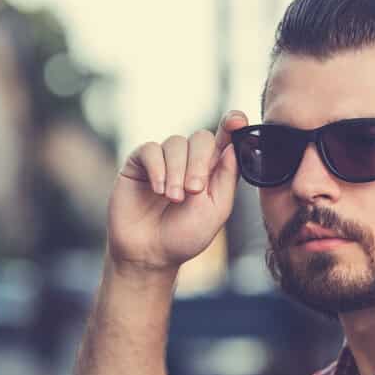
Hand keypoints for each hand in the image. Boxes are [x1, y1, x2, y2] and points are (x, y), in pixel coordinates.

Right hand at [107, 110, 248, 273]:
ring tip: (173, 198)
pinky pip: (150, 150)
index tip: (236, 121)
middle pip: (200, 138)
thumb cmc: (184, 236)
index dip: (232, 124)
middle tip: (193, 190)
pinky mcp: (138, 164)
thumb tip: (232, 146)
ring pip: (175, 143)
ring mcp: (163, 161)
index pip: (224, 138)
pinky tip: (158, 189)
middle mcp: (188, 161)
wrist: (149, 254)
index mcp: (211, 170)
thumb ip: (226, 178)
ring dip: (176, 171)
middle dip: (198, 162)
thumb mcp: (216, 211)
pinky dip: (157, 168)